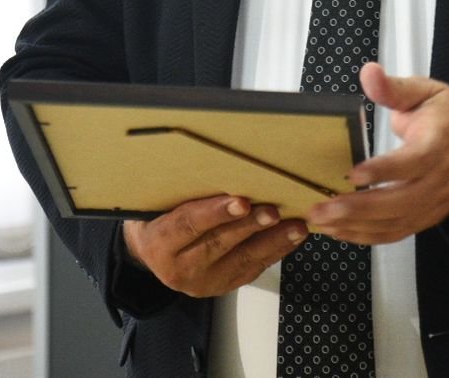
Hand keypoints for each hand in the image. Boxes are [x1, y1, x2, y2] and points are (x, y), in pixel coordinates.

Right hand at [122, 195, 307, 297]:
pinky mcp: (225, 286)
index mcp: (159, 244)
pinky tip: (292, 237)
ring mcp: (204, 281)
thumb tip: (218, 163)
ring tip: (295, 226)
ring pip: (242, 260)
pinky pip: (254, 269)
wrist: (154, 253)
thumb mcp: (158, 204)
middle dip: (250, 226)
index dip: (215, 213)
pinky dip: (276, 251)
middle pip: (218, 244)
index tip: (240, 201)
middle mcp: (180, 269)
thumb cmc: (160, 218)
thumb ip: (181, 192)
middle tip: (273, 211)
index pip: (187, 226)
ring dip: (272, 241)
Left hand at [305, 63, 448, 245]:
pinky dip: (365, 236)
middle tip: (321, 207)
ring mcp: (433, 204)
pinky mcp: (425, 218)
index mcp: (440, 144)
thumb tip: (369, 73)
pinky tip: (339, 232)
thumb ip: (395, 88)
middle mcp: (438, 180)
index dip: (384, 170)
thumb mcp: (426, 92)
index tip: (353, 173)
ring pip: (395, 223)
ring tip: (320, 221)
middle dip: (358, 208)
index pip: (414, 162)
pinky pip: (395, 233)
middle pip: (400, 201)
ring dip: (355, 226)